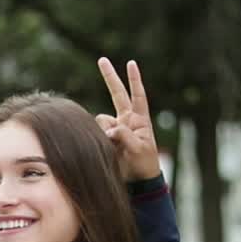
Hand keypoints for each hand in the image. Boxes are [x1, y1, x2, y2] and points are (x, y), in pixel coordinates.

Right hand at [96, 57, 160, 181]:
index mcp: (139, 120)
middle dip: (109, 77)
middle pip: (117, 94)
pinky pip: (96, 132)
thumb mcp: (139, 149)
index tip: (131, 63)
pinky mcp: (105, 139)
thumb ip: (125, 134)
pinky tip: (106, 148)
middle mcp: (126, 121)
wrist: (137, 182)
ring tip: (113, 147)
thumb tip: (108, 128)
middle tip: (102, 59)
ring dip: (103, 130)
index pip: (138, 95)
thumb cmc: (145, 165)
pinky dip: (97, 137)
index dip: (134, 79)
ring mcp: (115, 129)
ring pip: (101, 120)